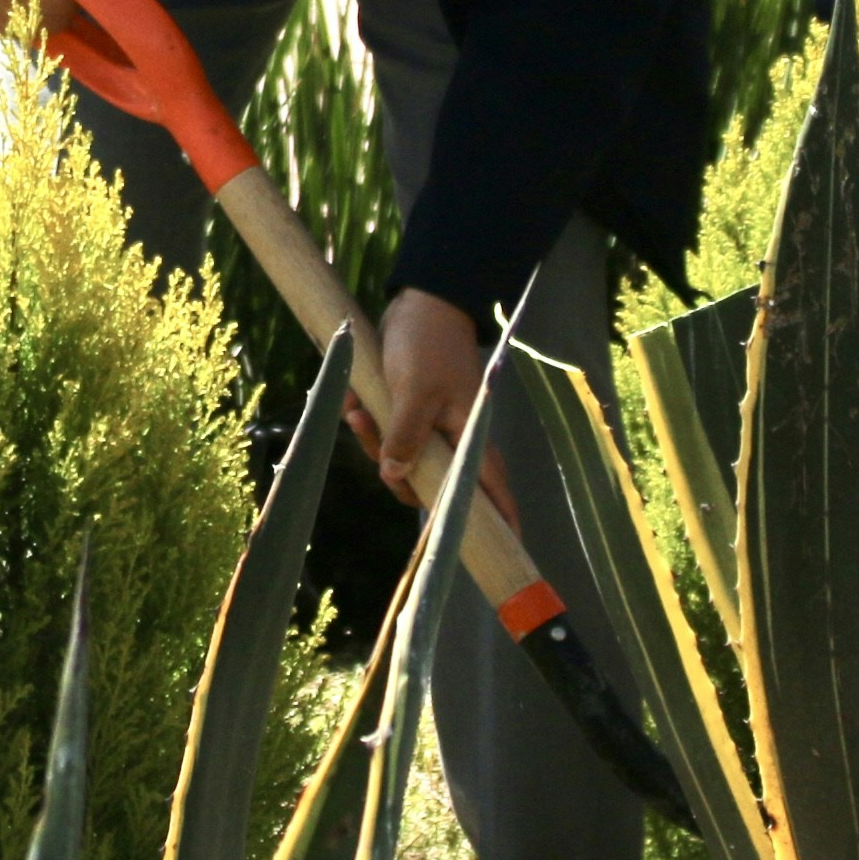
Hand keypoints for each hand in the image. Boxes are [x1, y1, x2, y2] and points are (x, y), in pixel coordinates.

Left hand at [352, 287, 490, 507]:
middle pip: (429, 486)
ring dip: (374, 442)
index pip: (493, 493)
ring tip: (358, 409)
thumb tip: (396, 478)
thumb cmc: (427, 345)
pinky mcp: (409, 417)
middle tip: (372, 433)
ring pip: (401, 464)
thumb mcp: (414, 391)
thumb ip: (406, 436)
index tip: (502, 556)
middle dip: (396, 472)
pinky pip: (387, 439)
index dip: (500, 525)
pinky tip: (355, 402)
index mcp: (471, 437)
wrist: (418, 303)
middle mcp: (455, 440)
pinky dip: (369, 425)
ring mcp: (432, 430)